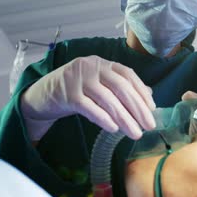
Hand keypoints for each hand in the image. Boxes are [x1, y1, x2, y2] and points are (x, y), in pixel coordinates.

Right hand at [21, 56, 155, 140]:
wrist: (44, 94)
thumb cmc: (77, 90)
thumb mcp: (99, 84)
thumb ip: (120, 87)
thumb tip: (148, 96)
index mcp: (103, 63)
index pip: (128, 75)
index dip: (142, 91)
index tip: (152, 109)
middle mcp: (92, 67)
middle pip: (120, 87)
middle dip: (137, 108)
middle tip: (148, 126)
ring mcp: (79, 79)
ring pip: (107, 99)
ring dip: (124, 118)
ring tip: (135, 133)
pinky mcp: (68, 94)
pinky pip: (89, 108)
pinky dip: (103, 118)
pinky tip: (114, 129)